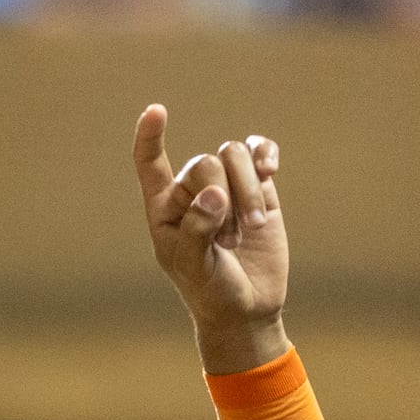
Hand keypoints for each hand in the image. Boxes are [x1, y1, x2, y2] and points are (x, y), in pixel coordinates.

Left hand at [132, 105, 289, 373]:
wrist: (248, 307)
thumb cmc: (210, 291)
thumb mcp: (195, 268)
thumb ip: (198, 230)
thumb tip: (214, 194)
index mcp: (164, 209)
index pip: (150, 163)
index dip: (150, 137)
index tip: (156, 112)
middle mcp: (192, 191)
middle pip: (205, 162)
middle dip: (223, 196)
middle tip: (228, 239)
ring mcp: (227, 187)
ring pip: (235, 155)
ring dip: (248, 191)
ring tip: (250, 228)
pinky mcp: (257, 188)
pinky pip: (258, 152)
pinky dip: (265, 155)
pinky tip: (270, 170)